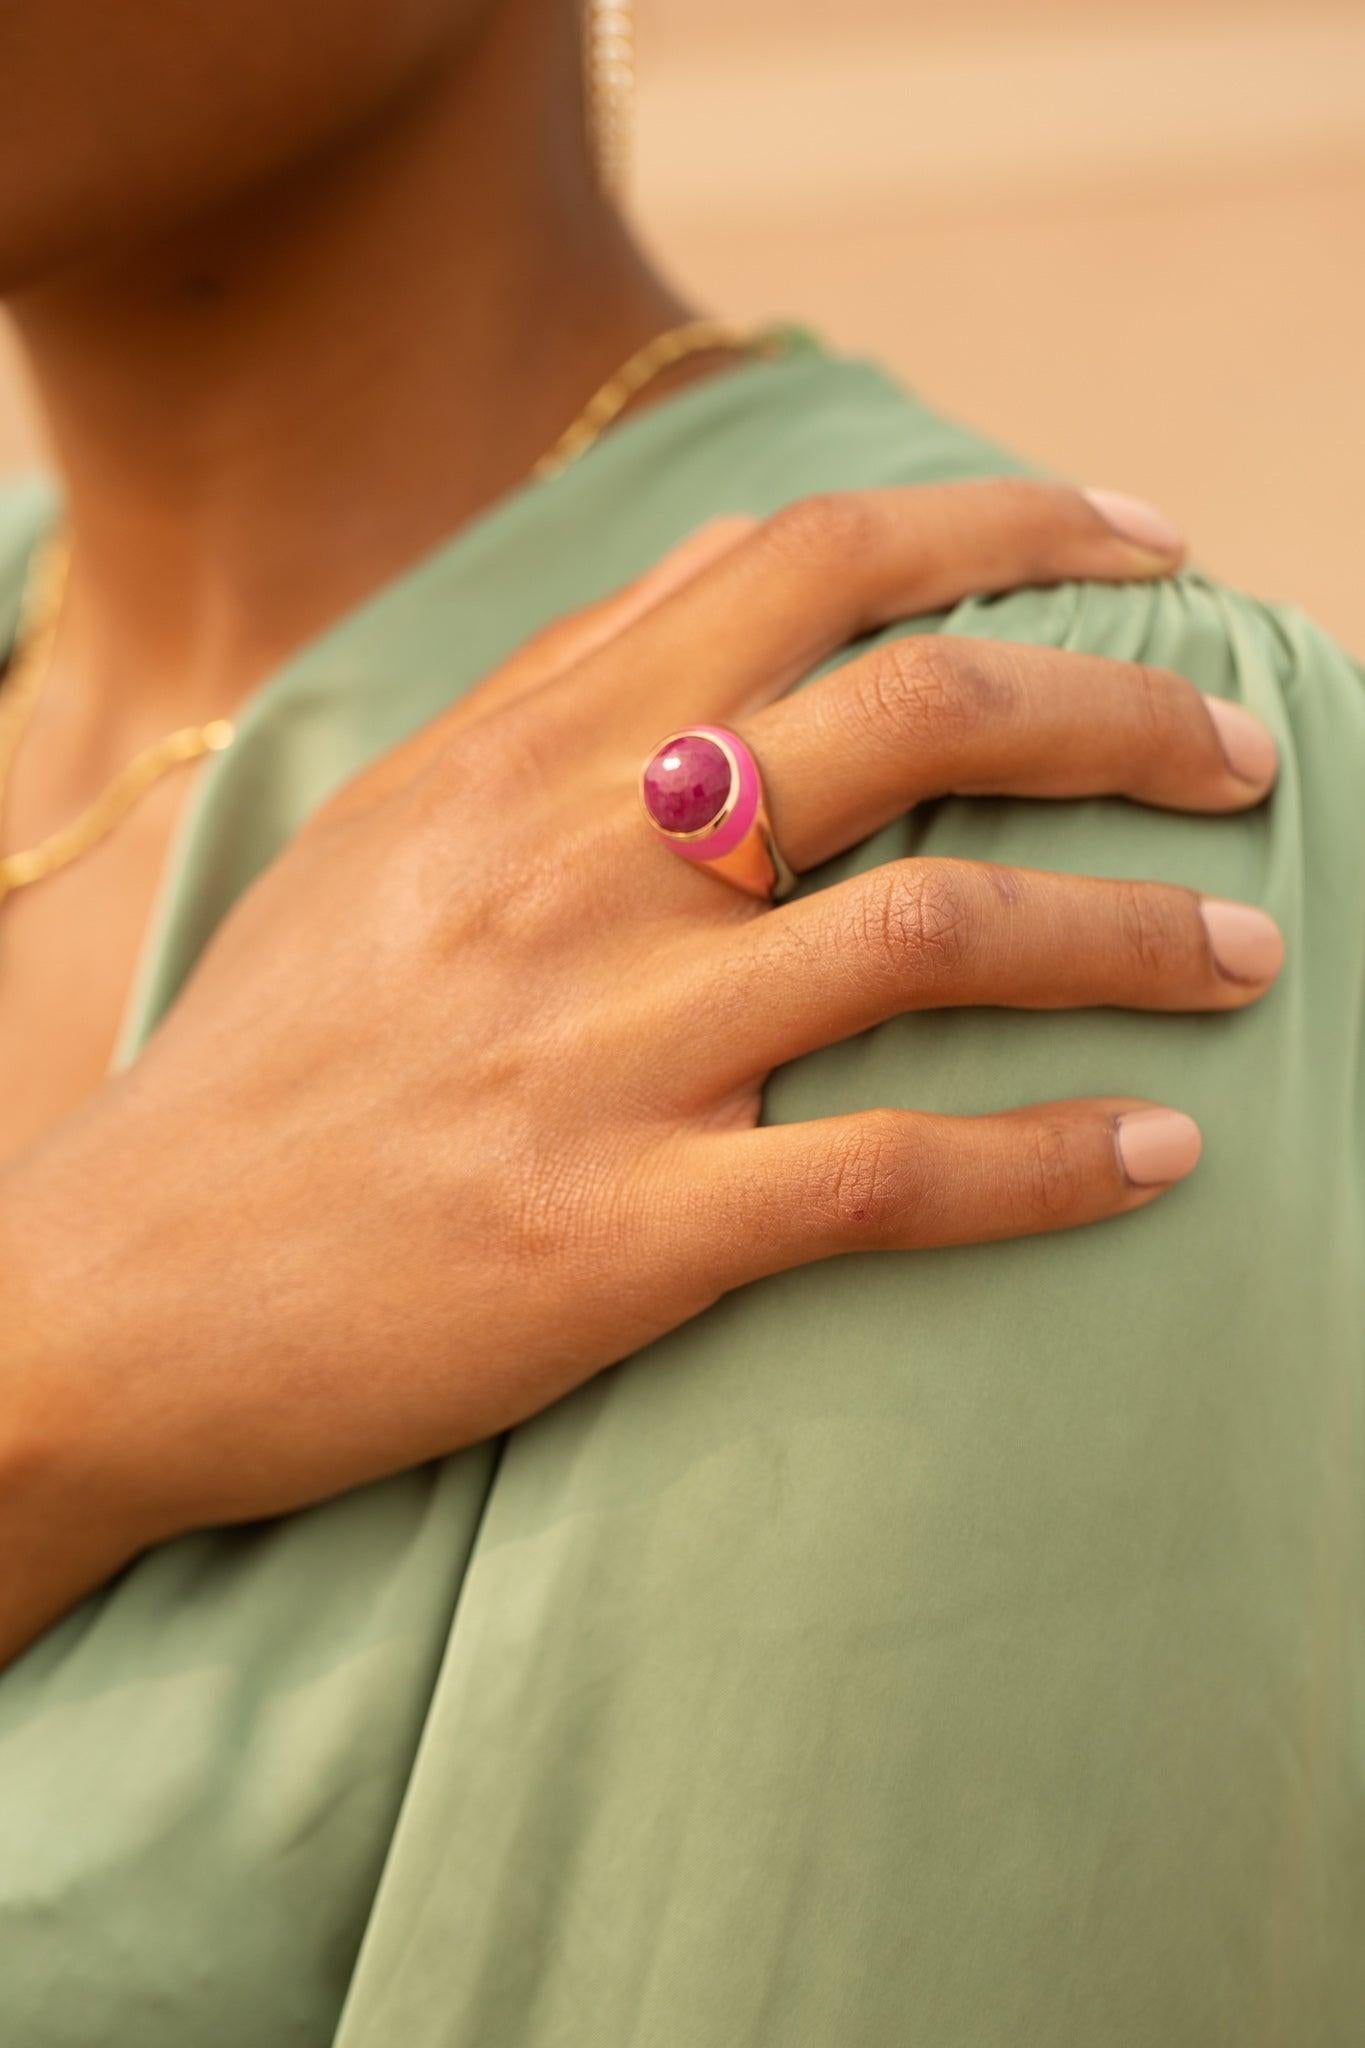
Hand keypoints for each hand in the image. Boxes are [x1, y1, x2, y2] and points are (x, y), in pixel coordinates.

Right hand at [3, 483, 1280, 1633]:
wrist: (120, 1293)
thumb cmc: (276, 1058)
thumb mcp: (390, 825)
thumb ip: (563, 684)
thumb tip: (741, 563)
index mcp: (523, 752)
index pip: (806, 563)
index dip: (1010, 528)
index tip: (1146, 550)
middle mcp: (573, 869)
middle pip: (915, 715)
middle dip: (1125, 715)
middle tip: (1245, 757)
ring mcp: (600, 1052)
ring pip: (936, 934)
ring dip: (1132, 938)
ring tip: (1247, 954)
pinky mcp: (617, 1235)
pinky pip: (885, 1176)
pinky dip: (1050, 1163)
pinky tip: (1155, 1158)